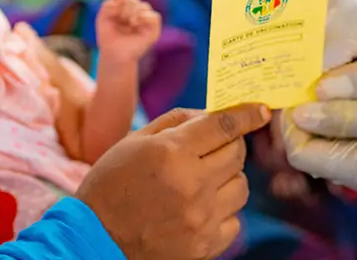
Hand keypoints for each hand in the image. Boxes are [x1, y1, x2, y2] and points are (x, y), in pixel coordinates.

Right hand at [77, 104, 270, 259]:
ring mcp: (201, 218)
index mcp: (171, 153)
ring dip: (228, 178)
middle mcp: (192, 184)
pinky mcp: (205, 246)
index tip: (261, 111)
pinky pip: (235, 221)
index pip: (224, 126)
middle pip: (237, 154)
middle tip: (215, 147)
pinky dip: (223, 211)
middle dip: (231, 144)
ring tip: (203, 180)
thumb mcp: (134, 141)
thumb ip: (175, 122)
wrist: (95, 238)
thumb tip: (210, 115)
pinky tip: (199, 208)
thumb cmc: (110, 184)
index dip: (247, 114)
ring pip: (241, 187)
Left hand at [95, 0, 161, 64]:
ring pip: (144, 6)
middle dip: (124, 8)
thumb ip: (107, 5)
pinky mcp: (153, 29)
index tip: (112, 10)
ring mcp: (145, 20)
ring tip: (129, 23)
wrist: (113, 54)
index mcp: (126, 7)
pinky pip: (154, 16)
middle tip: (120, 20)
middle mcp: (137, 11)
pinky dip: (144, 17)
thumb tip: (118, 1)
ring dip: (133, 13)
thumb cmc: (109, 36)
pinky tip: (136, 23)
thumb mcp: (103, 18)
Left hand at [282, 91, 356, 197]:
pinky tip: (352, 95)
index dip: (290, 122)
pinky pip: (355, 141)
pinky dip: (347, 120)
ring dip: (326, 116)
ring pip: (334, 143)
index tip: (293, 90)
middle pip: (314, 148)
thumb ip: (340, 115)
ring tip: (326, 84)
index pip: (300, 153)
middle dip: (305, 116)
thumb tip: (298, 112)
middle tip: (305, 82)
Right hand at [315, 0, 356, 99]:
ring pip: (312, 39)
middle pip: (306, 48)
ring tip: (335, 89)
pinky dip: (327, 50)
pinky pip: (323, 29)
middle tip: (323, 108)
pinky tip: (344, 67)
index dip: (306, 90)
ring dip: (318, 64)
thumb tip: (318, 94)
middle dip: (309, 77)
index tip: (310, 118)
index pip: (311, 62)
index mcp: (353, 18)